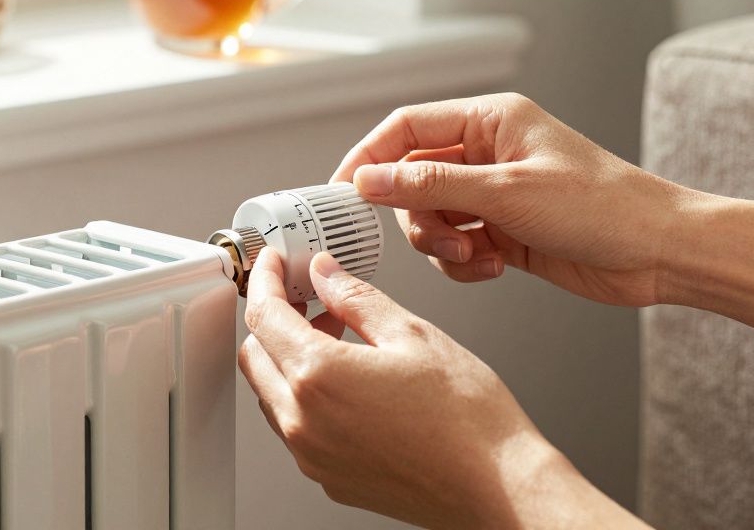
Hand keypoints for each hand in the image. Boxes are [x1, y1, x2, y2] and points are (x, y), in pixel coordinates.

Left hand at [238, 249, 642, 528]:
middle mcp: (304, 423)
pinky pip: (296, 428)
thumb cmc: (468, 420)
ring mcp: (313, 456)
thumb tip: (326, 275)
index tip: (276, 266)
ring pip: (271, 394)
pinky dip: (305, 395)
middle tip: (309, 298)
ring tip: (337, 336)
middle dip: (272, 320)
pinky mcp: (329, 479)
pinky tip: (347, 380)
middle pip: (255, 356)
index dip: (266, 281)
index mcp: (319, 377)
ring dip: (288, 359)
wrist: (498, 488)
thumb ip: (356, 300)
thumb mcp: (412, 335)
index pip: (264, 316)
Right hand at [332, 93, 687, 306]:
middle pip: (411, 179)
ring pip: (430, 218)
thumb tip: (369, 179)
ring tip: (476, 256)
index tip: (343, 193)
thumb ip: (431, 185)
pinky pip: (455, 246)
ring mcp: (494, 193)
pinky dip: (464, 262)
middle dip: (417, 216)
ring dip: (442, 244)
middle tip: (441, 239)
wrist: (659, 253)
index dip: (369, 157)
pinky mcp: (502, 231)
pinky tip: (494, 266)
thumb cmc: (602, 207)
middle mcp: (487, 152)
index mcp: (490, 120)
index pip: (406, 128)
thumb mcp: (506, 193)